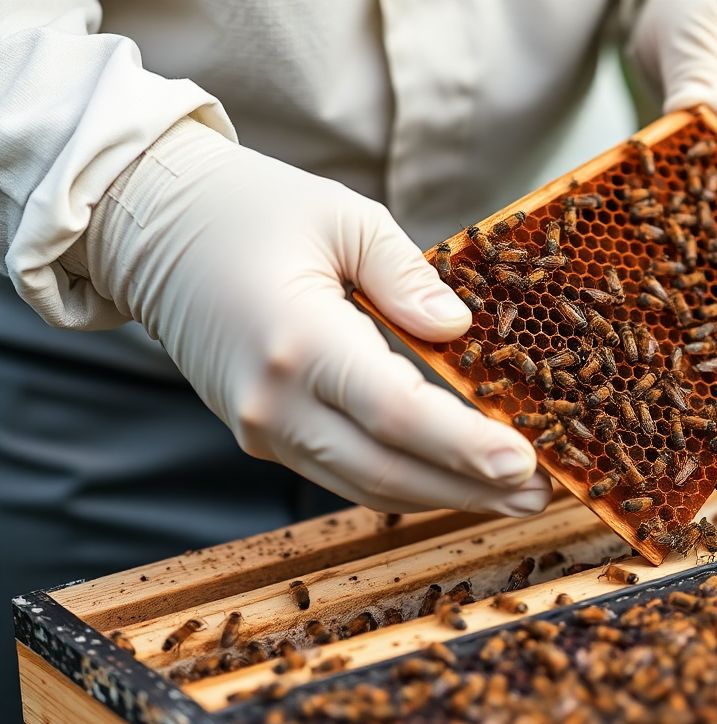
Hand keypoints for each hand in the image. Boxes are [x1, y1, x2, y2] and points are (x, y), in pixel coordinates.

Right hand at [83, 119, 550, 515]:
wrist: (150, 228)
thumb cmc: (248, 208)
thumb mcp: (342, 217)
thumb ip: (406, 277)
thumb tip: (461, 331)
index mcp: (296, 339)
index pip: (397, 413)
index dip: (466, 446)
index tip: (527, 463)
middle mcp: (272, 400)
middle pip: (387, 470)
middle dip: (471, 488)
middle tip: (541, 494)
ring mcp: (260, 427)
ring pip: (365, 485)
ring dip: (443, 495)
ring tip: (512, 495)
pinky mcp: (260, 434)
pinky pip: (341, 472)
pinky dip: (402, 481)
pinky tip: (451, 478)